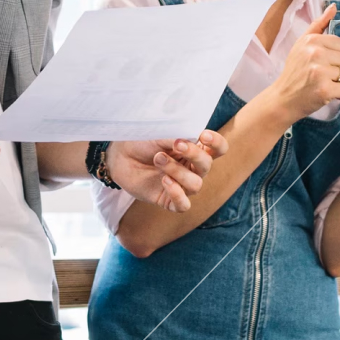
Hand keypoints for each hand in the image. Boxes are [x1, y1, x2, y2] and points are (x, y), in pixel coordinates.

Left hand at [108, 130, 229, 212]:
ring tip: (158, 159)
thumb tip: (192, 139)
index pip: (219, 149)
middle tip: (176, 144)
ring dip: (177, 170)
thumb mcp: (162, 134)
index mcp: (196, 149)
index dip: (216, 143)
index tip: (203, 135)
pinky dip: (177, 194)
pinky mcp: (168, 200)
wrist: (121, 155)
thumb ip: (179, 137)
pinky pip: (184, 205)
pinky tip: (164, 181)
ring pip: (195, 184)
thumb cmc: (143, 141)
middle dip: (193, 154)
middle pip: (207, 165)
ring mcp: (182, 185)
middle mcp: (192, 168)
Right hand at [265, 4, 339, 123]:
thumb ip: (318, 24)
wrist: (283, 98)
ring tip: (330, 83)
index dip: (339, 56)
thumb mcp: (302, 44)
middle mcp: (316, 54)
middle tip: (328, 75)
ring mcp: (320, 72)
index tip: (328, 63)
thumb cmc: (295, 71)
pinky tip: (331, 92)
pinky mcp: (324, 90)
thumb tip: (333, 7)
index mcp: (312, 40)